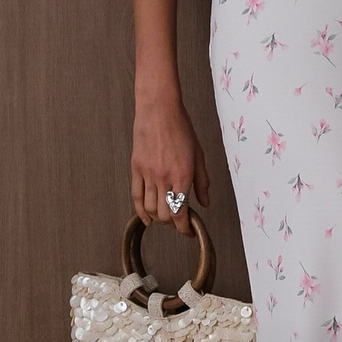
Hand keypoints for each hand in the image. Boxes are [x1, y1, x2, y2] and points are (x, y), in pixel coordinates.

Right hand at [131, 96, 210, 233]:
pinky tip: (147, 218)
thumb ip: (202, 182)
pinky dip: (141, 211)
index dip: (184, 228)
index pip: (181, 212)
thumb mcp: (199, 155)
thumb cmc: (181, 129)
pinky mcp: (136, 169)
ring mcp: (148, 174)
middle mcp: (164, 178)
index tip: (188, 231)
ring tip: (166, 216)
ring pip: (150, 208)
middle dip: (173, 223)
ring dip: (159, 218)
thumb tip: (205, 202)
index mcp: (183, 175)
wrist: (159, 111)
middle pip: (165, 215)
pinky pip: (136, 197)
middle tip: (178, 221)